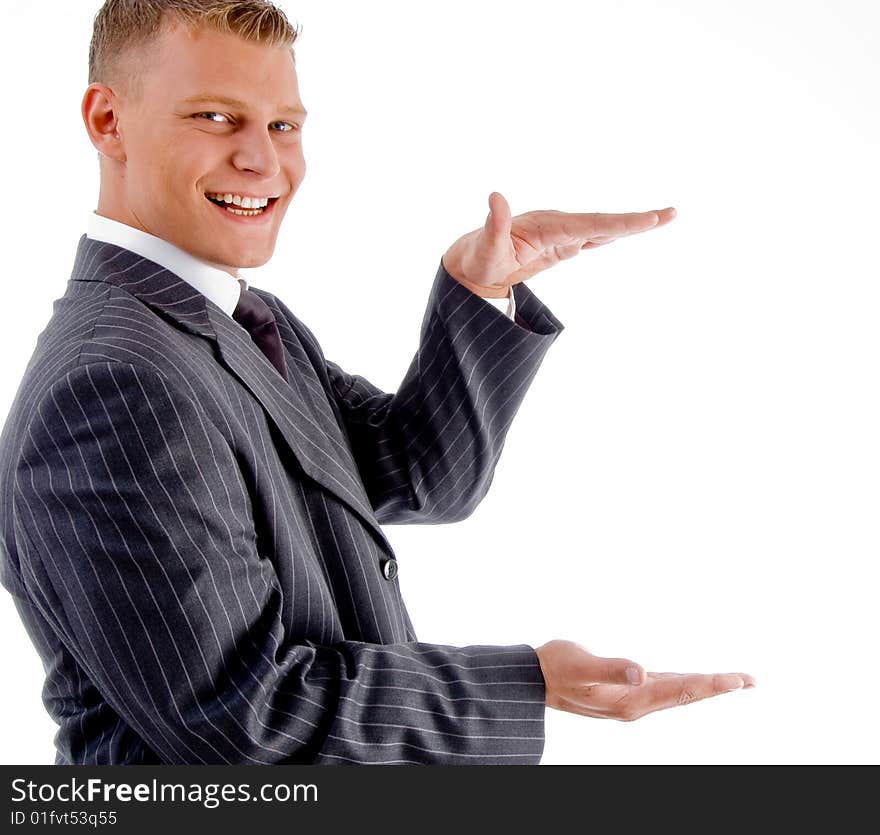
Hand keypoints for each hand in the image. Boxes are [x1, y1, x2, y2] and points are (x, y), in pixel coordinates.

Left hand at [441, 192, 676, 297]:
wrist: (473, 263)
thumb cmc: (477, 258)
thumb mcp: (484, 247)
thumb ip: (494, 224)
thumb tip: (494, 196)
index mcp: (545, 226)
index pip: (588, 225)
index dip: (617, 223)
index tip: (645, 220)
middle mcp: (558, 225)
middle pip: (602, 223)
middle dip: (635, 221)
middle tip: (670, 214)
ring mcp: (562, 234)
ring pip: (603, 228)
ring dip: (632, 224)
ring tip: (665, 216)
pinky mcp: (562, 244)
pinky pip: (595, 237)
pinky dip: (616, 232)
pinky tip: (636, 228)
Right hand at [535, 639, 754, 721]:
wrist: (535, 680)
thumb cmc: (556, 667)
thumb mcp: (581, 665)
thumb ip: (610, 668)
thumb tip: (641, 670)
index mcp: (629, 700)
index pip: (678, 691)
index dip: (708, 685)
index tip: (736, 680)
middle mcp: (636, 703)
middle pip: (685, 695)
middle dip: (718, 687)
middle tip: (751, 680)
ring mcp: (632, 699)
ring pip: (678, 692)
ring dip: (706, 687)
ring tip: (733, 681)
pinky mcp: (627, 691)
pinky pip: (666, 689)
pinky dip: (685, 684)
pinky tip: (691, 680)